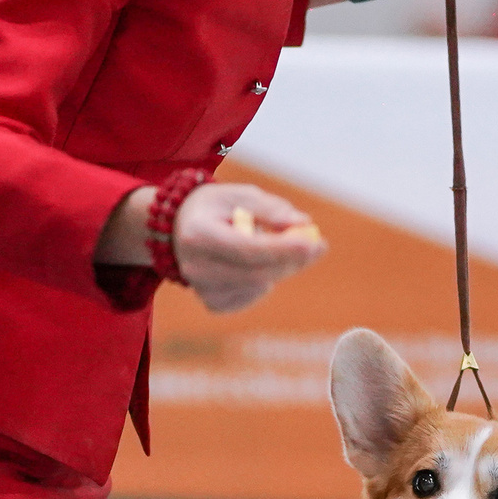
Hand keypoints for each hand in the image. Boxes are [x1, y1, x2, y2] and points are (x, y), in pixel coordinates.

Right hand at [169, 184, 325, 313]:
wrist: (179, 228)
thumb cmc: (217, 207)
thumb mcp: (241, 195)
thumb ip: (272, 209)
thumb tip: (304, 225)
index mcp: (199, 235)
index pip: (246, 248)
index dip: (281, 248)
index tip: (312, 242)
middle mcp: (195, 267)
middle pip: (256, 273)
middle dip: (292, 260)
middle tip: (318, 245)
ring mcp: (202, 289)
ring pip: (259, 285)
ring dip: (278, 266)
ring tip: (266, 243)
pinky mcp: (212, 302)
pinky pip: (253, 296)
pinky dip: (263, 280)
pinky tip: (252, 263)